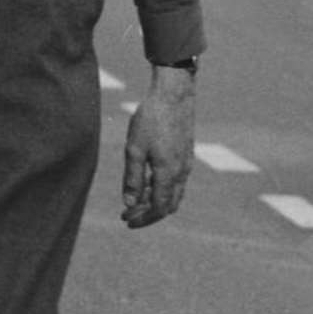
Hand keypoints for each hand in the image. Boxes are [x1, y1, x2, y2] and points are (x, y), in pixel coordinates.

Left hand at [121, 64, 195, 227]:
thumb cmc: (151, 119)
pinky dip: (162, 188)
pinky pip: (177, 181)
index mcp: (169, 174)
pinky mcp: (186, 154)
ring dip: (156, 201)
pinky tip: (147, 180)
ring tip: (135, 198)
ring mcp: (186, 163)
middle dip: (149, 214)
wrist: (174, 94)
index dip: (143, 218)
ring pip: (174, 194)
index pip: (159, 209)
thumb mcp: (134, 149)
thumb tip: (129, 203)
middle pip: (169, 206)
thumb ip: (133, 179)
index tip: (126, 220)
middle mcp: (182, 172)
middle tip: (129, 213)